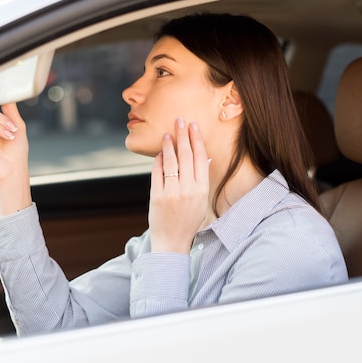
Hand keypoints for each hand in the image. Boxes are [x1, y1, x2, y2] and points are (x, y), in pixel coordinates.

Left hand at [148, 117, 209, 253]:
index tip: (193, 125)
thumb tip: (204, 159)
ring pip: (171, 161)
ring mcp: (172, 192)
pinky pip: (157, 173)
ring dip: (169, 144)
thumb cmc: (188, 220)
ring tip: (168, 133)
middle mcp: (188, 189)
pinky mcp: (157, 196)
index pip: (200, 158)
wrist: (172, 241)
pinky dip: (158, 160)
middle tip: (180, 121)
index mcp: (202, 189)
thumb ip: (201, 180)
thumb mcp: (201, 201)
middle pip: (186, 155)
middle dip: (183, 135)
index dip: (197, 139)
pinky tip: (159, 152)